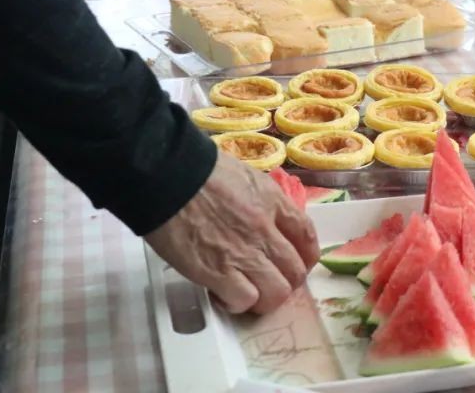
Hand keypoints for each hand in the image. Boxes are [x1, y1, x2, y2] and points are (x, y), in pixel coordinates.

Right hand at [144, 153, 319, 313]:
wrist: (167, 177)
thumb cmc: (199, 172)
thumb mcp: (245, 176)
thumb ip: (262, 200)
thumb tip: (266, 218)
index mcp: (273, 202)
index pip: (307, 237)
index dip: (306, 257)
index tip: (296, 263)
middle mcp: (265, 231)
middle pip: (295, 271)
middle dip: (286, 282)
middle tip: (270, 282)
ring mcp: (243, 253)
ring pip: (276, 293)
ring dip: (265, 298)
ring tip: (249, 294)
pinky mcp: (217, 272)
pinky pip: (244, 300)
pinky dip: (238, 303)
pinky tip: (225, 294)